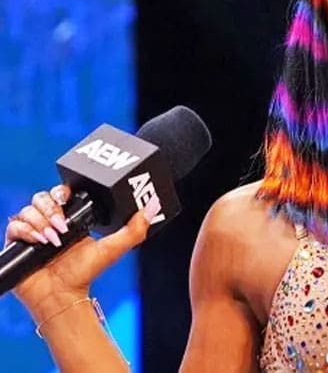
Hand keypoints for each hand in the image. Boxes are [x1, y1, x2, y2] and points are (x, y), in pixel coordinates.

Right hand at [4, 184, 160, 322]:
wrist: (62, 296)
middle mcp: (49, 221)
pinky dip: (26, 232)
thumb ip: (134, 228)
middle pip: (41, 198)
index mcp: (71, 218)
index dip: (61, 191)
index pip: (60, 193)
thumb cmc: (85, 273)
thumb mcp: (114, 248)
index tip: (67, 198)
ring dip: (41, 222)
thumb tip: (154, 205)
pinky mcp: (16, 243)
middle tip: (63, 226)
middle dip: (51, 209)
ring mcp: (32, 231)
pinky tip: (39, 243)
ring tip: (54, 240)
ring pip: (27, 210)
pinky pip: (13, 226)